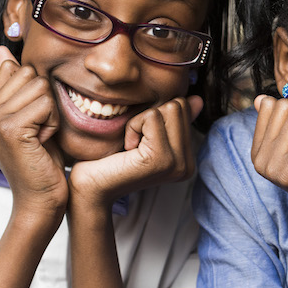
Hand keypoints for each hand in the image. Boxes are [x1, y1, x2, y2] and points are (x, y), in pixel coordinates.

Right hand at [0, 46, 66, 215]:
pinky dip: (53, 123)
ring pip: (39, 87)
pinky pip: (45, 104)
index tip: (33, 124)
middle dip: (44, 101)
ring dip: (51, 113)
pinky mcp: (9, 128)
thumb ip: (14, 87)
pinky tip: (44, 143)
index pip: (15, 71)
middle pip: (29, 74)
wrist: (40, 201)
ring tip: (41, 138)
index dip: (35, 94)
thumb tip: (2, 52)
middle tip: (40, 131)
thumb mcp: (29, 120)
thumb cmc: (40, 164)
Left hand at [68, 95, 202, 207]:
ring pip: (169, 109)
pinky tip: (127, 149)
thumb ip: (171, 121)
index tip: (139, 142)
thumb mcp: (144, 136)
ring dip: (141, 121)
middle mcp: (186, 165)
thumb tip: (197, 99)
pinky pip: (151, 118)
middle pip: (178, 106)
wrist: (90, 188)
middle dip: (150, 116)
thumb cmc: (109, 161)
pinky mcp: (161, 159)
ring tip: (131, 147)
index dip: (155, 116)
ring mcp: (177, 164)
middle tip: (134, 143)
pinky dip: (133, 127)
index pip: (183, 109)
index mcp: (186, 160)